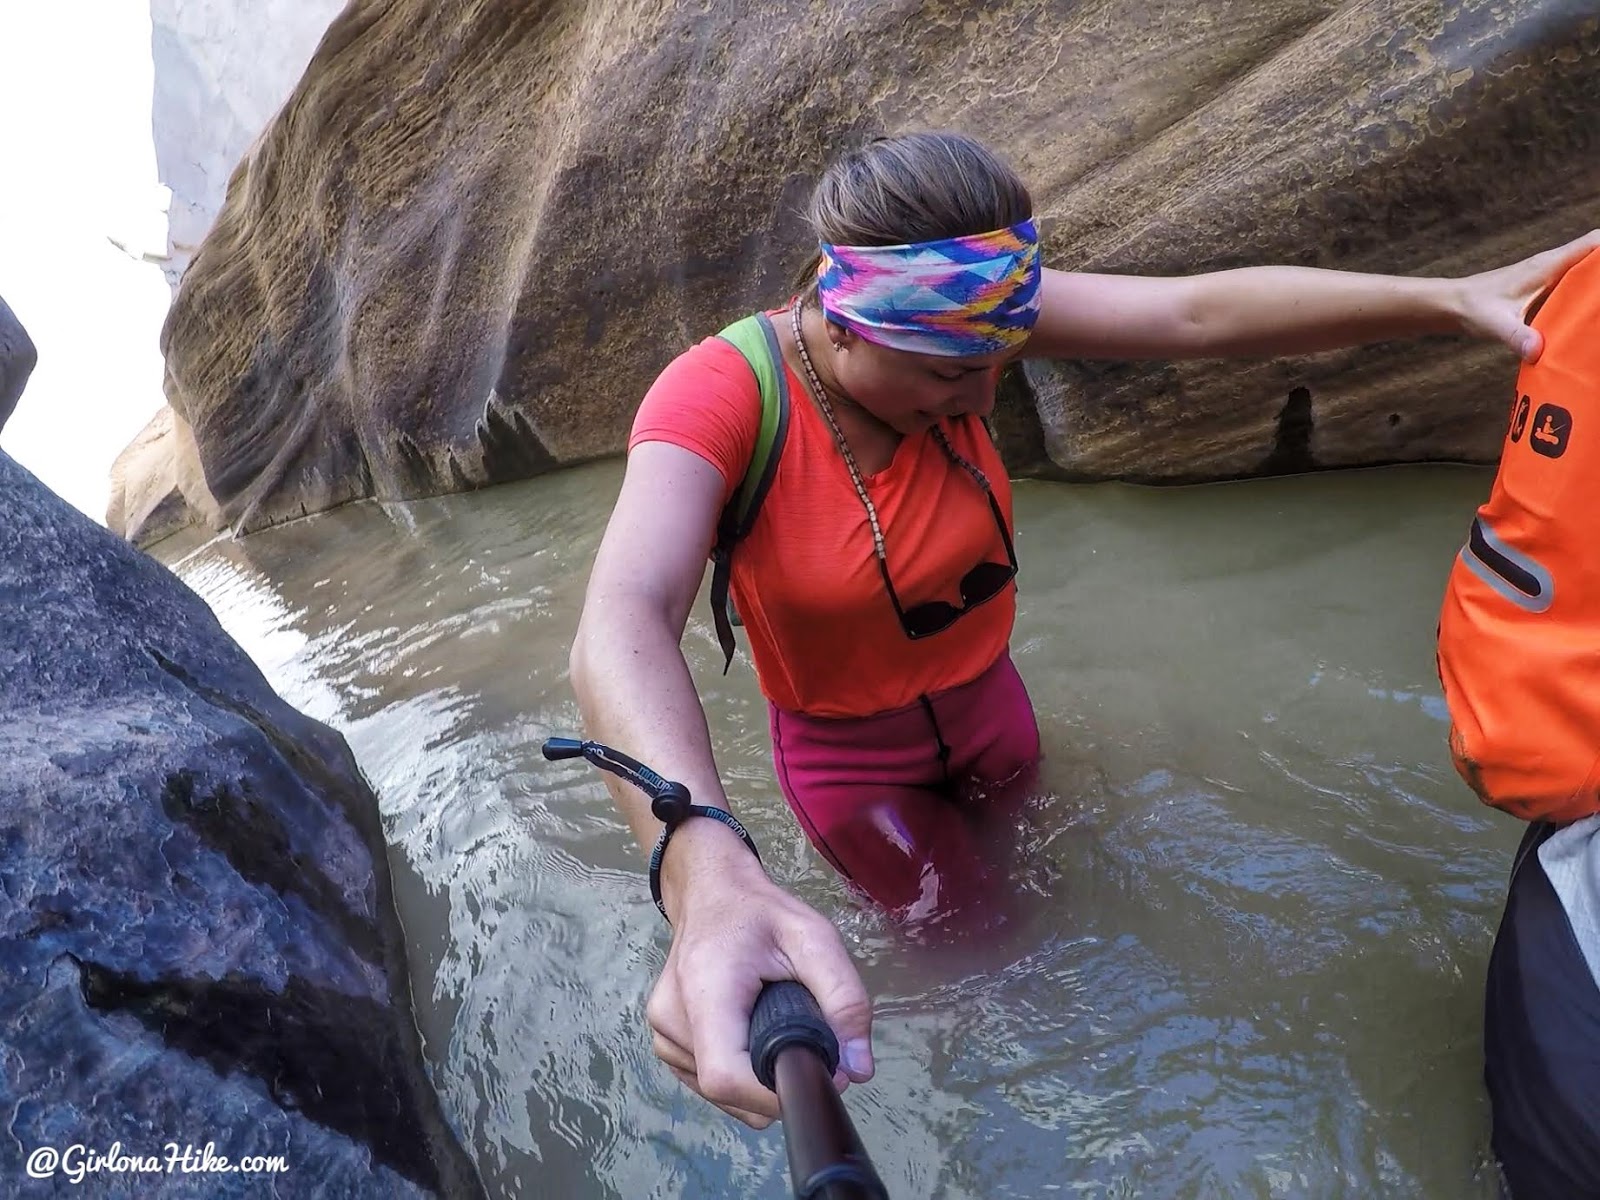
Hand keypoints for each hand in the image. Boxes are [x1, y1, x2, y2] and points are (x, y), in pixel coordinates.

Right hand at [645, 854, 873, 1127]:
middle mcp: (671, 1017)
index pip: (726, 1076)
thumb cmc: (761, 912)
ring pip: (717, 1094)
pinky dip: (737, 1074)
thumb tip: (858, 1070)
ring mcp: (662, 1032)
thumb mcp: (815, 938)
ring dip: (756, 1080)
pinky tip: (751, 1034)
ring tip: (775, 1027)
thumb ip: (844, 998)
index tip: (816, 1076)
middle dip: (774, 1084)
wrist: (710, 893)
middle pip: (726, 1090)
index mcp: (705, 989)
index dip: (773, 1093)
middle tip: (808, 1045)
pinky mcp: (664, 1041)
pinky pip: (704, 1083)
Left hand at [1455, 229, 1599, 361]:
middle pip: (1595, 254)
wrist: (1452, 305)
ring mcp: (1549, 276)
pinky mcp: (1544, 288)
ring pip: (1587, 268)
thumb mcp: (1496, 324)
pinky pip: (1575, 282)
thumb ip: (1517, 336)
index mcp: (1547, 265)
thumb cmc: (1473, 308)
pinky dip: (1588, 289)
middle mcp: (1552, 265)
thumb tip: (1537, 351)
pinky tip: (1593, 310)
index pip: (1593, 243)